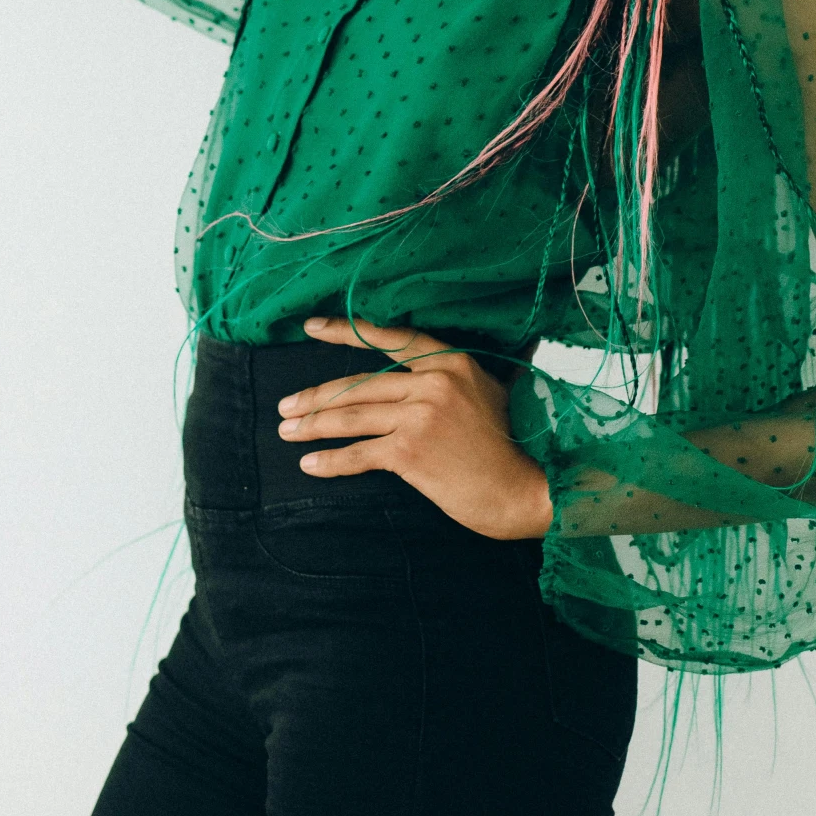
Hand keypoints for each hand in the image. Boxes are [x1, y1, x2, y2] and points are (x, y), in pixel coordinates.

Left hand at [277, 314, 554, 540]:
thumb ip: (465, 377)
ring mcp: (420, 415)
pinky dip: (332, 460)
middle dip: (316, 396)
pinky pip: (361, 454)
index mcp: (451, 362)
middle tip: (286, 406)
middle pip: (360, 384)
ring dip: (314, 424)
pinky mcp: (412, 452)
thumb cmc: (515, 446)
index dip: (345, 332)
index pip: (388, 337)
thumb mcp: (494, 394)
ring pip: (353, 416)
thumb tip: (467, 359)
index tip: (311, 327)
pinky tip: (310, 464)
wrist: (530, 488)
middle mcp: (432, 381)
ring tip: (287, 432)